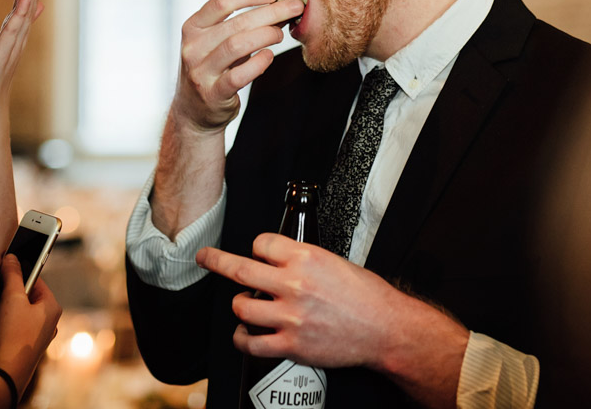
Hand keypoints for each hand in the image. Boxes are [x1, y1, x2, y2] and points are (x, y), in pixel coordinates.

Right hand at [0, 254, 61, 394]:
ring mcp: (34, 335)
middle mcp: (46, 322)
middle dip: (4, 283)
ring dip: (0, 299)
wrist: (4, 374)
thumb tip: (11, 258)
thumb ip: (12, 275)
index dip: (18, 268)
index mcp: (51, 307)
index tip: (3, 261)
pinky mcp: (20, 346)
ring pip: (15, 309)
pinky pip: (11, 323)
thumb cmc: (14, 336)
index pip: (35, 278)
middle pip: (24, 293)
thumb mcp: (13, 298)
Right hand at [171, 0, 303, 132]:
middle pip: (236, 22)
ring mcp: (200, 72)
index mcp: (192, 28)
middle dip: (270, 12)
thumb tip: (278, 4)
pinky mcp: (212, 94)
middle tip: (294, 8)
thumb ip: (238, 24)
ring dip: (266, 35)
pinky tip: (269, 55)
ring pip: (237, 45)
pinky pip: (239, 75)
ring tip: (281, 34)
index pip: (221, 2)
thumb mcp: (215, 42)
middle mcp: (192, 47)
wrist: (194, 112)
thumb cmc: (212, 68)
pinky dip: (259, 63)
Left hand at [197, 235, 403, 367]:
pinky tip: (246, 334)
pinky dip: (242, 338)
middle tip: (205, 257)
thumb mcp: (334, 261)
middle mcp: (294, 285)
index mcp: (306, 257)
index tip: (258, 253)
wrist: (385, 329)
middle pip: (240, 269)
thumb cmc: (366, 295)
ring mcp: (290, 317)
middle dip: (216, 261)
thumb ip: (303, 260)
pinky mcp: (292, 345)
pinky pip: (251, 343)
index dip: (257, 248)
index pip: (261, 244)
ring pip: (242, 307)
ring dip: (240, 305)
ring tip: (246, 306)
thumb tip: (280, 261)